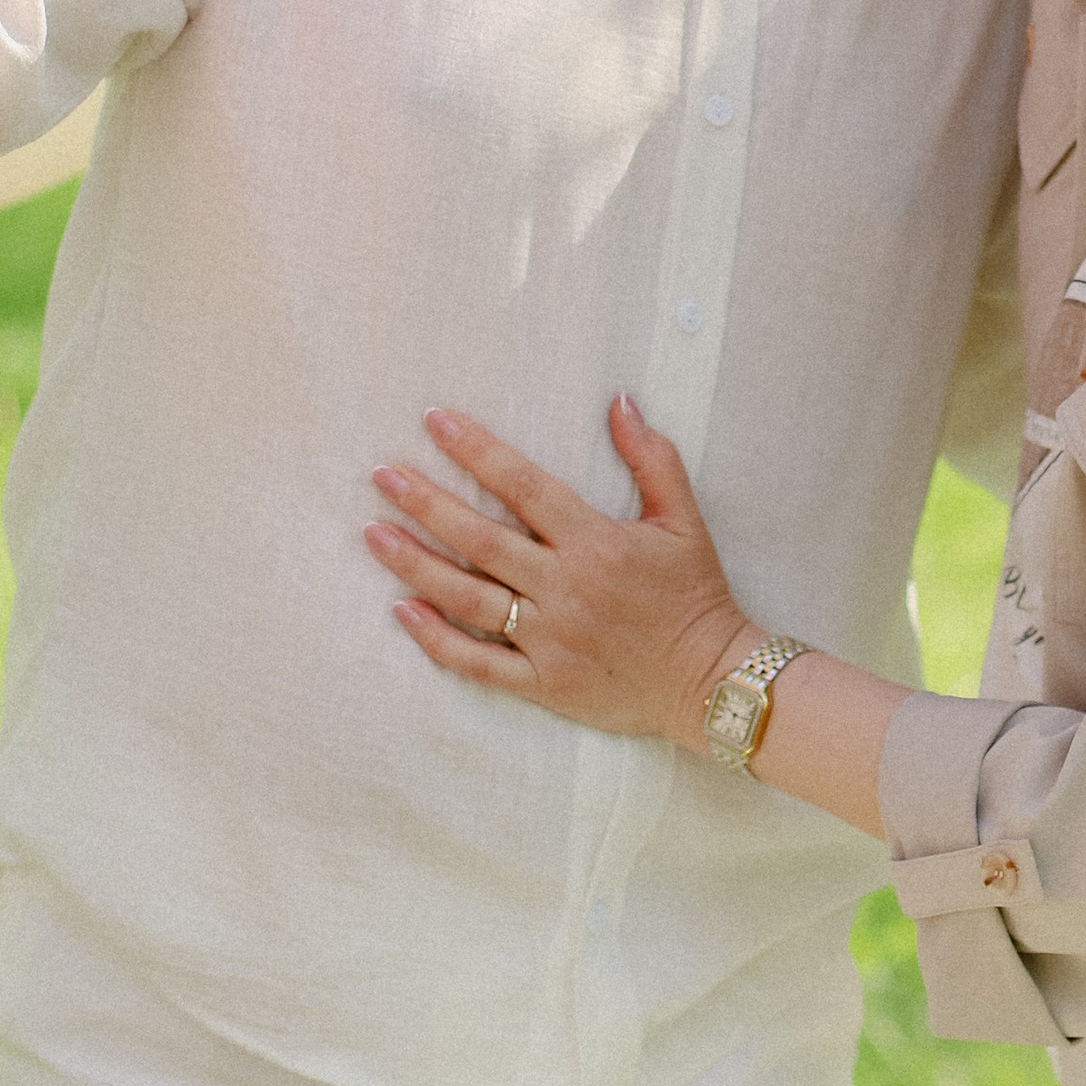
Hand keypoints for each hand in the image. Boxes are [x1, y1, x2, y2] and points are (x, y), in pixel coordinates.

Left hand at [366, 397, 756, 745]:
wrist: (711, 680)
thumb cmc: (696, 596)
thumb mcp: (684, 520)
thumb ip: (652, 459)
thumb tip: (620, 402)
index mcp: (596, 542)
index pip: (524, 486)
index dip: (477, 451)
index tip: (436, 422)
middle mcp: (565, 588)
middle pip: (480, 538)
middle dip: (425, 503)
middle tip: (381, 475)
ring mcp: (549, 639)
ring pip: (467, 597)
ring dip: (415, 563)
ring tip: (373, 533)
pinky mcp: (542, 683)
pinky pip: (478, 662)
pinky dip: (436, 639)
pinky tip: (402, 611)